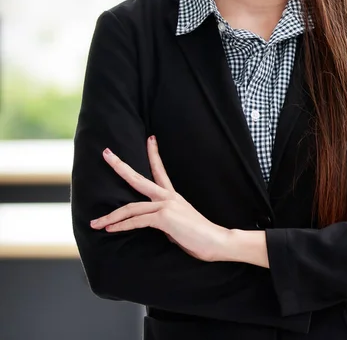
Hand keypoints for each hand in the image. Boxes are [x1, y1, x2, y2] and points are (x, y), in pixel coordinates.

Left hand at [89, 136, 229, 261]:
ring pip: (131, 206)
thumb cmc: (200, 237)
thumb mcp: (179, 224)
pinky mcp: (164, 217)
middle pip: (139, 178)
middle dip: (120, 166)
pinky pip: (137, 220)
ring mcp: (166, 205)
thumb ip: (166, 220)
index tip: (150, 138)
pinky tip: (110, 229)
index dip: (153, 154)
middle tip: (106, 153)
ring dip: (111, 216)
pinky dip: (122, 225)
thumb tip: (153, 224)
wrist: (216, 241)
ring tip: (95, 222)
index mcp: (173, 196)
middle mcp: (169, 197)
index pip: (160, 170)